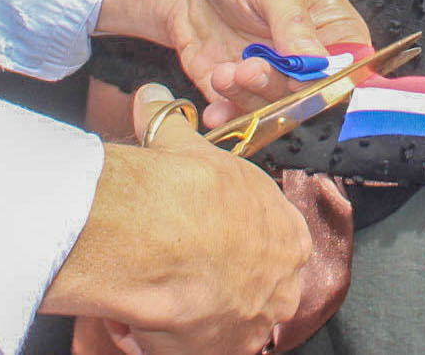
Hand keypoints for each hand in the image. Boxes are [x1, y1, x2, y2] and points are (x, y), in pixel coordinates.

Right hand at [55, 85, 308, 354]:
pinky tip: (137, 318)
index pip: (269, 243)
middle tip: (170, 270)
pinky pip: (195, 349)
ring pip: (221, 322)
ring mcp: (257, 325)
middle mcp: (283, 284)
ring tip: (148, 293)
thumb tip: (153, 95)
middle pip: (249, 288)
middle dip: (211, 282)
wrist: (162, 238)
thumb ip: (170, 124)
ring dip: (188, 312)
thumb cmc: (182, 188)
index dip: (230, 242)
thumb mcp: (180, 145)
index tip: (197, 242)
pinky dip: (164, 339)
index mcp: (287, 232)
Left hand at [98, 0, 372, 126]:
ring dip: (249, 98)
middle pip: (310, 96)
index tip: (309, 84)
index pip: (350, 68)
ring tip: (225, 73)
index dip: (334, 83)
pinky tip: (215, 112)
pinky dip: (228, 117)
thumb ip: (295, 23)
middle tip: (251, 69)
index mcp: (334, 29)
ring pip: (273, 110)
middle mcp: (307, 60)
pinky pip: (238, 114)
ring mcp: (271, 77)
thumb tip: (319, 65)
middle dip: (280, 90)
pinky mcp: (236, 90)